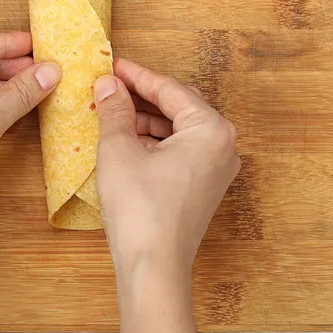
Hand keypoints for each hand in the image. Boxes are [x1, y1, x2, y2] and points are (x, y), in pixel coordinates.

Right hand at [93, 58, 240, 281]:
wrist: (154, 267)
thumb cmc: (140, 209)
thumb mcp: (119, 149)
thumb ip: (115, 110)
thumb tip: (109, 84)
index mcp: (211, 129)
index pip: (170, 89)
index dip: (136, 75)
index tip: (112, 65)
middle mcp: (223, 146)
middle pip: (179, 106)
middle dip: (143, 96)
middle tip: (111, 85)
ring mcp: (217, 169)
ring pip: (179, 130)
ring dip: (147, 120)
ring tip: (112, 113)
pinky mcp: (205, 188)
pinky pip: (181, 151)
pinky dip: (155, 142)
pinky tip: (127, 141)